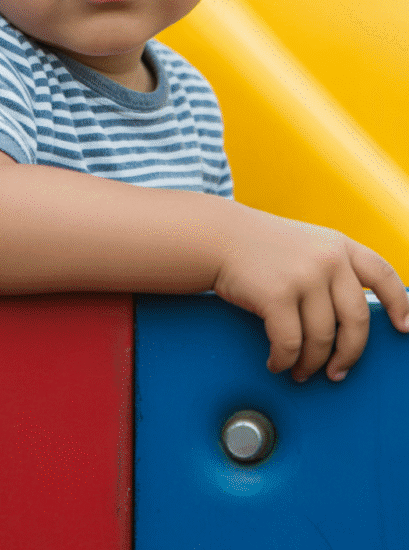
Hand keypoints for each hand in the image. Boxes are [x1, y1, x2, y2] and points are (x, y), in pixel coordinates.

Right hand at [212, 209, 408, 381]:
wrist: (219, 237)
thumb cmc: (261, 246)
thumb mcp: (307, 244)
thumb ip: (333, 268)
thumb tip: (353, 316)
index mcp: (339, 245)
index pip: (383, 275)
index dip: (400, 304)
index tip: (404, 328)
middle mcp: (327, 258)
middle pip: (357, 320)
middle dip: (349, 354)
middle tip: (338, 371)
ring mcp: (303, 276)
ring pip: (322, 339)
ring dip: (311, 364)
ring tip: (300, 370)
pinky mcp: (276, 295)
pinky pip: (290, 344)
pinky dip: (284, 360)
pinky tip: (277, 362)